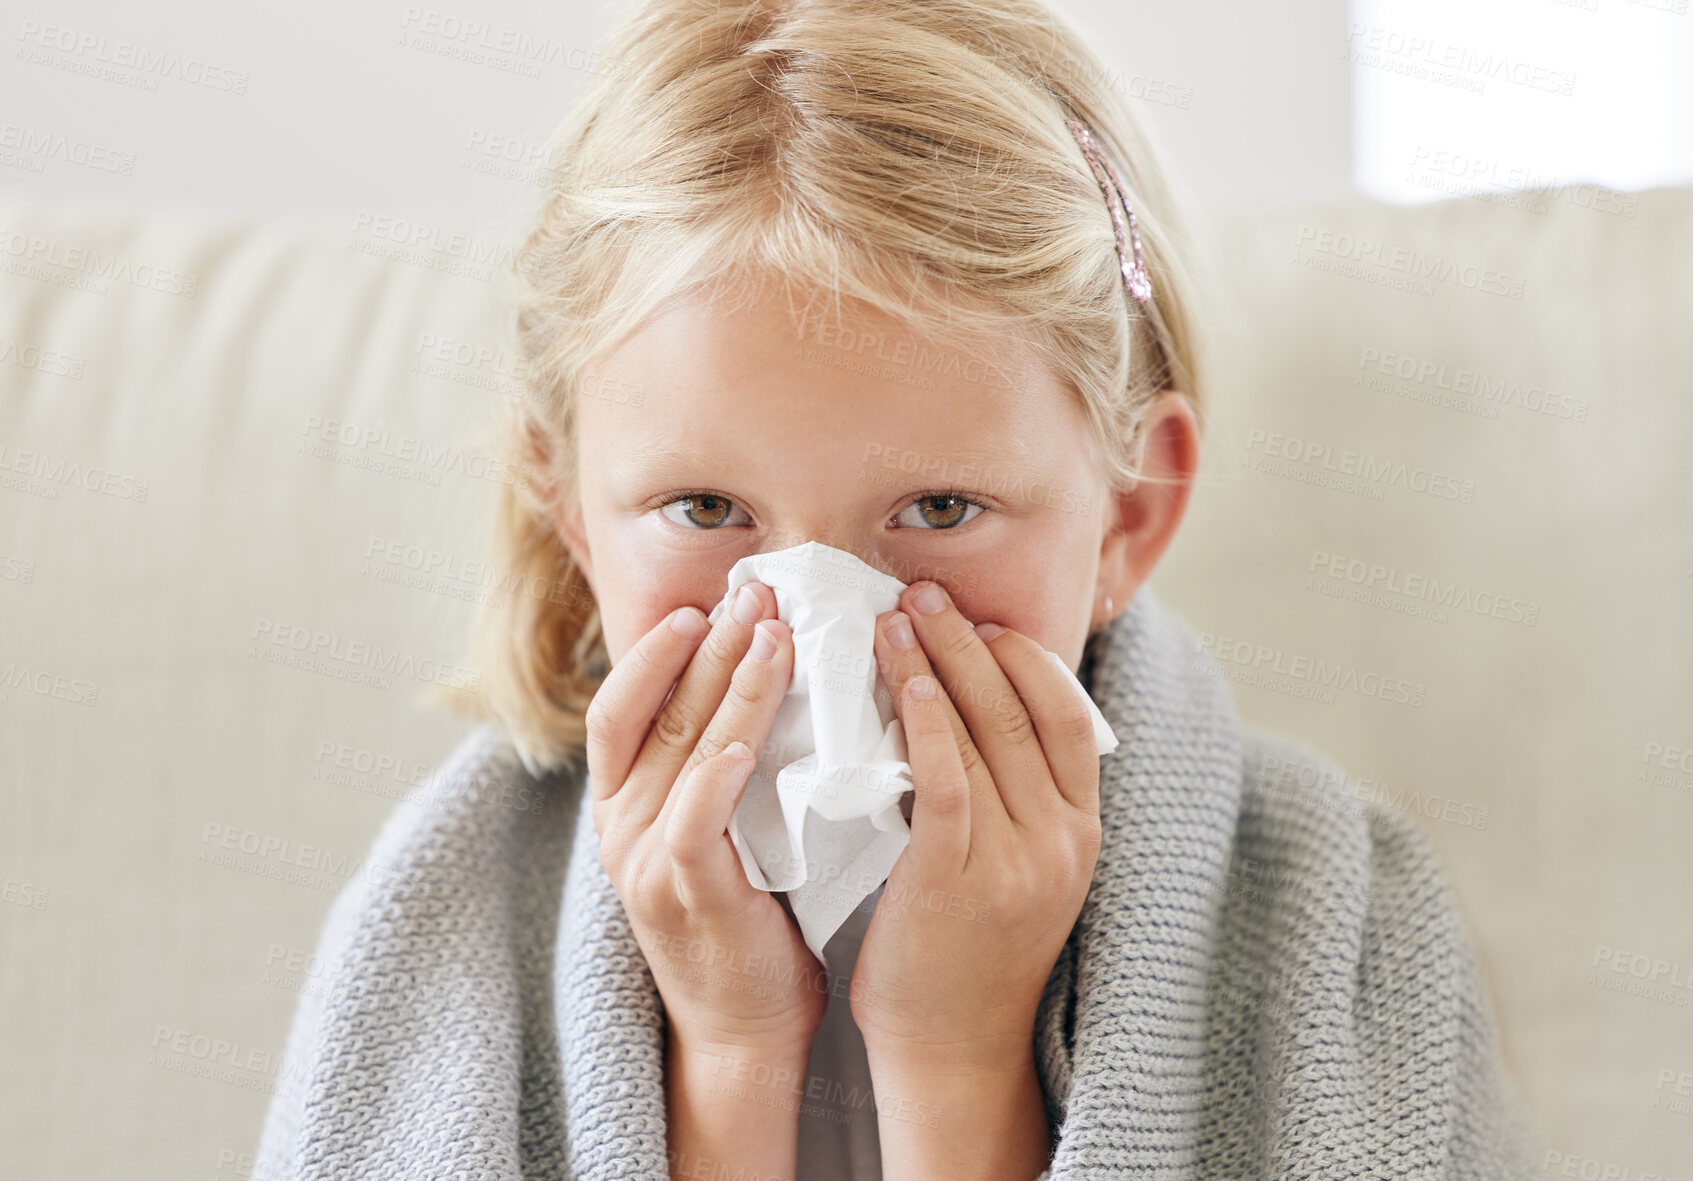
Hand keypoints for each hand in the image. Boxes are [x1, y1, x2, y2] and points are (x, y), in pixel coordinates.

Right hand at [585, 581, 828, 1055]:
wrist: (742, 1024)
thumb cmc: (748, 915)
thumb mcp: (719, 830)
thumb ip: (722, 766)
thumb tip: (768, 678)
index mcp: (623, 804)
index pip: (619, 707)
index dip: (654, 652)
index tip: (703, 605)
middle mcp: (621, 826)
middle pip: (656, 712)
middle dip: (709, 646)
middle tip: (757, 595)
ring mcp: (647, 863)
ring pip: (682, 753)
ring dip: (731, 689)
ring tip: (774, 637)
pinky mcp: (688, 897)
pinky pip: (693, 825)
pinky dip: (716, 779)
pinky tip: (745, 744)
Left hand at [852, 579, 1103, 1070]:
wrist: (952, 1050)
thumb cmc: (967, 955)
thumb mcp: (1018, 871)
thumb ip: (1010, 802)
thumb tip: (967, 717)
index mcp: (1082, 830)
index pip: (1068, 716)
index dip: (1024, 657)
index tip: (979, 619)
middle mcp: (1062, 839)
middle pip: (1021, 709)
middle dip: (968, 641)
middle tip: (923, 594)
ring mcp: (1017, 859)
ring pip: (982, 732)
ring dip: (935, 663)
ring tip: (894, 617)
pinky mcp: (959, 878)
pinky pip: (946, 778)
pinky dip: (926, 721)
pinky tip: (899, 681)